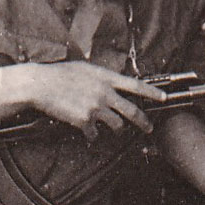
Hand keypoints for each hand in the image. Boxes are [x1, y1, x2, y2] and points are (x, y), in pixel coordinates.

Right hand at [19, 61, 166, 139]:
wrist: (41, 84)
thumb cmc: (59, 74)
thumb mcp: (85, 69)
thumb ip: (101, 78)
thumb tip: (112, 85)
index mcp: (105, 78)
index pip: (136, 85)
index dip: (152, 92)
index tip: (164, 98)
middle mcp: (104, 93)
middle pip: (132, 111)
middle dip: (143, 122)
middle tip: (149, 128)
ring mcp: (96, 107)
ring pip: (117, 125)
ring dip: (117, 130)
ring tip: (114, 130)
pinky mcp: (85, 120)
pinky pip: (95, 133)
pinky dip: (92, 135)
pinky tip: (87, 131)